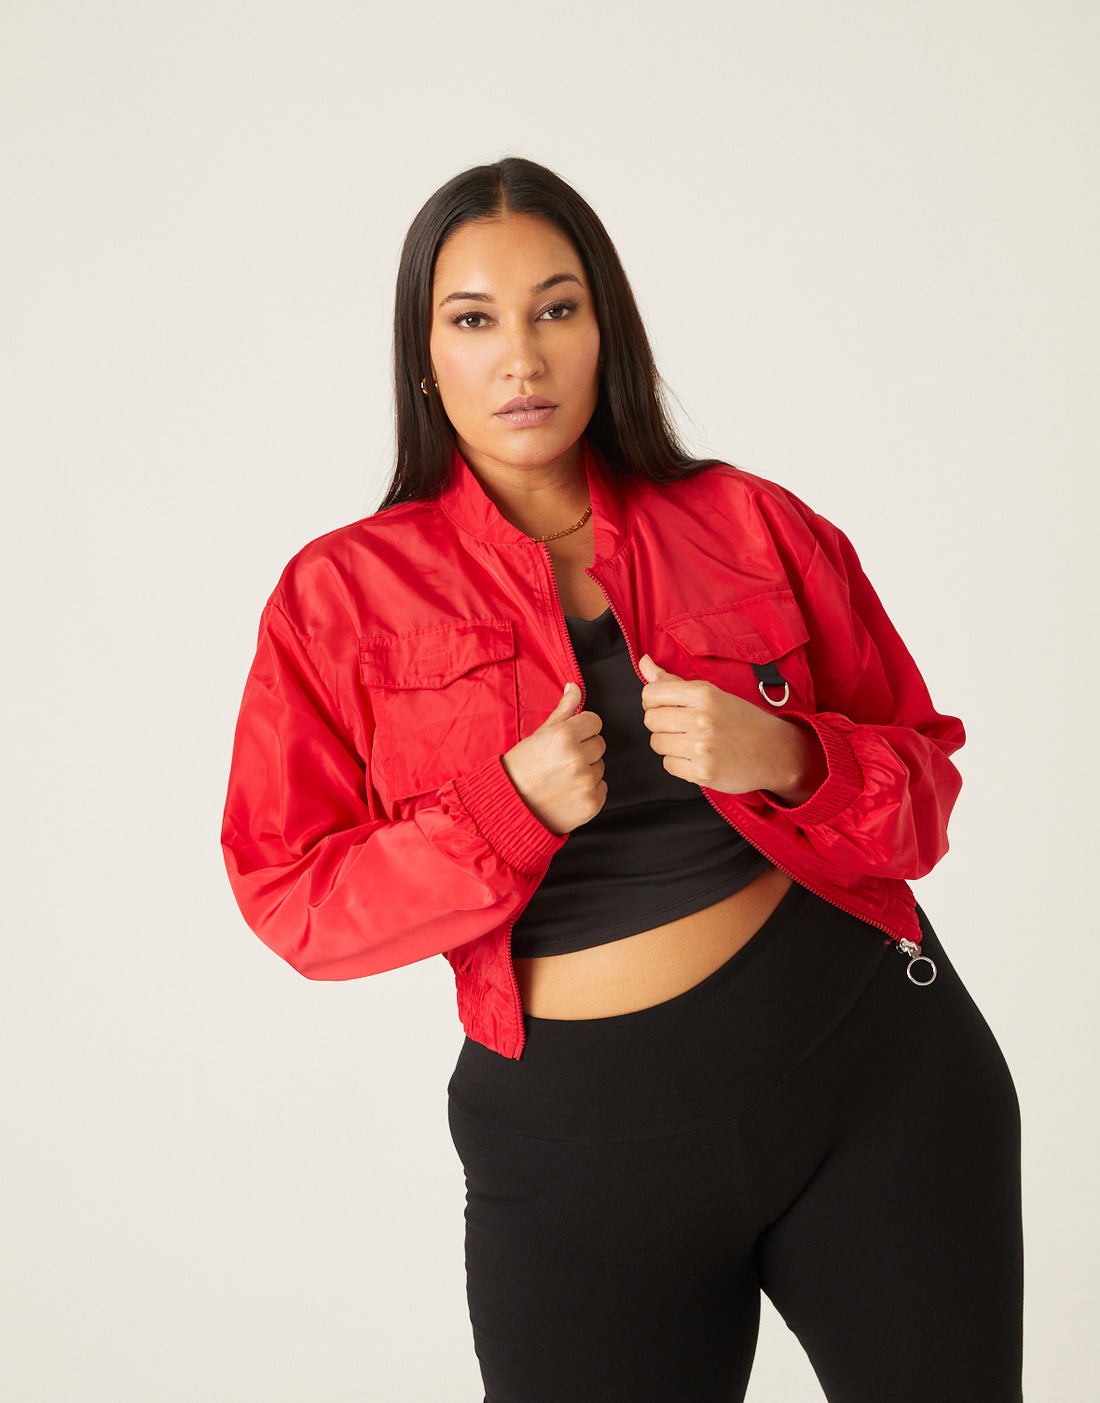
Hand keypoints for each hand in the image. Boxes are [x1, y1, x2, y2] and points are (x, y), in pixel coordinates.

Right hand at [502, 684, 607, 834]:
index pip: (595, 722)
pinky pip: (602, 788)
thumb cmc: (523, 767)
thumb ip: (564, 709)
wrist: (511, 802)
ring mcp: (585, 782)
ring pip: (600, 767)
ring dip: (586, 770)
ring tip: (563, 776)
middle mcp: (577, 758)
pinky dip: (589, 791)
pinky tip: (569, 791)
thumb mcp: (541, 733)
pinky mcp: (591, 803)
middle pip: (600, 744)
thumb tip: (575, 687)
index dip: (582, 729)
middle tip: (562, 760)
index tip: (569, 739)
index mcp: (565, 736)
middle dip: (585, 749)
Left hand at [638, 655, 825, 803]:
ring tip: (691, 741)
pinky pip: (668, 765)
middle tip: (681, 725)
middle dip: (661, 723)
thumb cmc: (742, 721)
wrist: (774, 752)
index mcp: (704, 694)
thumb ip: (672, 681)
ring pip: (657, 743)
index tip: (666, 705)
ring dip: (669, 744)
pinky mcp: (703, 772)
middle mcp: (702, 719)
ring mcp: (703, 747)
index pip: (651, 693)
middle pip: (650, 720)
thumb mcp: (711, 694)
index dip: (653, 701)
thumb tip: (644, 662)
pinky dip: (678, 762)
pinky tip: (696, 756)